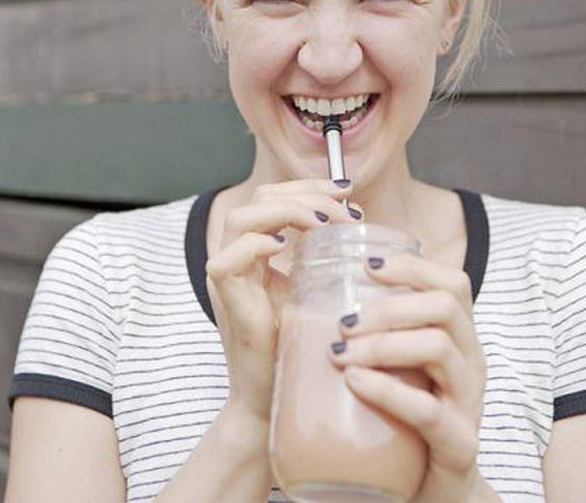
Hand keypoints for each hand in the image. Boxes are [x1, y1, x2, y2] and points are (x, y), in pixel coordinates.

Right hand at [206, 179, 360, 423]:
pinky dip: (254, 245)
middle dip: (306, 194)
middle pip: (260, 198)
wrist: (269, 398)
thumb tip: (360, 226)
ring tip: (324, 223)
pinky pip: (226, 260)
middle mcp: (238, 256)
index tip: (347, 192)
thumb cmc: (293, 346)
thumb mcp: (311, 290)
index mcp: (257, 250)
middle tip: (344, 210)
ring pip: (241, 219)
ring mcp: (229, 277)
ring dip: (287, 211)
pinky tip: (286, 246)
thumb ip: (322, 258)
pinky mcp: (226, 301)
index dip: (309, 186)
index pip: (274, 197)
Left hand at [328, 253, 492, 501]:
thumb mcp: (395, 368)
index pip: (451, 284)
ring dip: (381, 343)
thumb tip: (314, 291)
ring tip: (339, 352)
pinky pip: (428, 409)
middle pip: (444, 306)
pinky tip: (354, 383)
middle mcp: (471, 363)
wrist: (426, 492)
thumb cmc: (402, 420)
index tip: (367, 266)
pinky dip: (387, 390)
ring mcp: (470, 403)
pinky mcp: (459, 444)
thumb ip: (376, 333)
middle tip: (343, 323)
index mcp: (459, 338)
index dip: (412, 266)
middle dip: (388, 306)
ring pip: (438, 346)